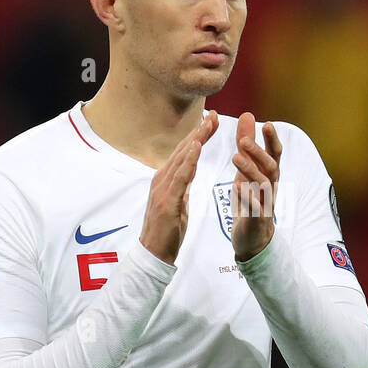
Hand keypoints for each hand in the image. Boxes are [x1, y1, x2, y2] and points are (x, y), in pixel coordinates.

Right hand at [139, 110, 218, 264]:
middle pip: (182, 150)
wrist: (154, 253)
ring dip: (195, 140)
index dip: (197, 135)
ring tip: (207, 124)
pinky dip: (187, 161)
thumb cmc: (167, 231)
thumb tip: (190, 171)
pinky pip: (179, 177)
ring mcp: (162, 189)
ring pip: (181, 159)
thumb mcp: (178, 203)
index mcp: (165, 180)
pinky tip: (196, 148)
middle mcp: (161, 179)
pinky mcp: (167, 201)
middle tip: (213, 114)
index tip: (210, 121)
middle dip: (198, 131)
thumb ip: (182, 185)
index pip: (184, 153)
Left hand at [231, 112, 280, 261]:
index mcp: (269, 175)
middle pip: (271, 167)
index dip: (272, 140)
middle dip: (260, 153)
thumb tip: (247, 114)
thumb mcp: (248, 169)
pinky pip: (255, 208)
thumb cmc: (251, 199)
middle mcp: (271, 187)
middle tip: (244, 140)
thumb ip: (247, 144)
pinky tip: (236, 187)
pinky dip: (247, 197)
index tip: (266, 124)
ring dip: (251, 170)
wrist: (253, 238)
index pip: (275, 154)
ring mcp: (266, 204)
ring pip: (264, 186)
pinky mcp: (257, 220)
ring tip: (235, 157)